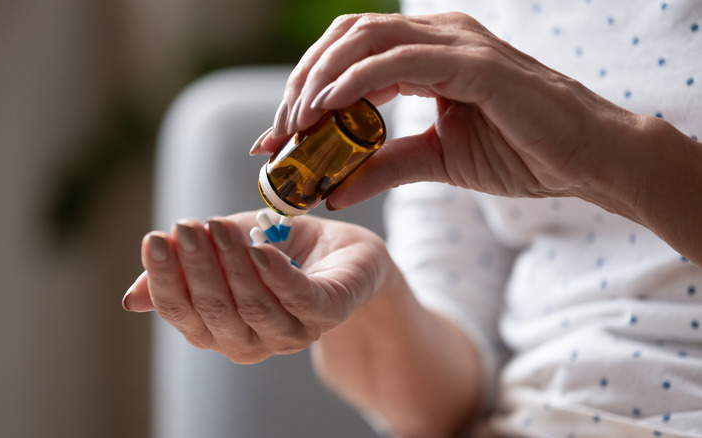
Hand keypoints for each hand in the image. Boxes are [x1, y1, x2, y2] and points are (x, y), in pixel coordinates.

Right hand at [122, 211, 391, 363]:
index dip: (166, 279)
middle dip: (197, 268)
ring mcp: (292, 331)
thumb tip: (132, 299)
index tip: (155, 239)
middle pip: (215, 311)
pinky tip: (260, 250)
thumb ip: (186, 270)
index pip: (183, 313)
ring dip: (232, 266)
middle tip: (187, 227)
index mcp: (220, 329)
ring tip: (218, 227)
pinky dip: (276, 277)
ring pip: (253, 306)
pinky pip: (299, 300)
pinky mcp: (328, 312)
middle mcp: (253, 340)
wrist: (343, 252)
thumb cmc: (279, 251)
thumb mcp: (225, 253)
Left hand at [252, 12, 641, 210]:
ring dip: (319, 81)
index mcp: (427, 54)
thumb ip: (382, 168)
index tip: (276, 138)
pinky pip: (398, 61)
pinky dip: (355, 82)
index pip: (348, 56)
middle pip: (344, 40)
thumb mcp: (434, 163)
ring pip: (364, 41)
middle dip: (301, 84)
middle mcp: (437, 36)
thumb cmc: (519, 153)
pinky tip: (326, 109)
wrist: (585, 160)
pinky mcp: (474, 63)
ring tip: (293, 124)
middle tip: (276, 133)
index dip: (305, 90)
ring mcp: (456, 43)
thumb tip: (332, 191)